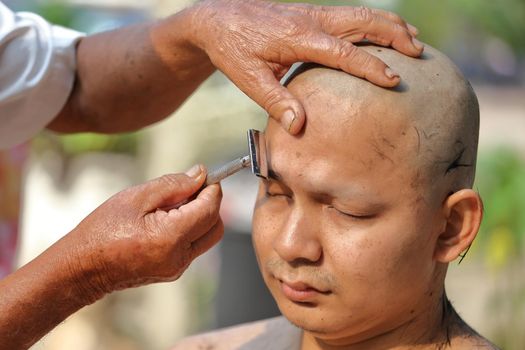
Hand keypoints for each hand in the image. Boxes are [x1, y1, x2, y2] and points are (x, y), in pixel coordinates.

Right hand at [65, 165, 222, 297]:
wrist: (82, 268)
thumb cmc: (102, 230)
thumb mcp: (136, 197)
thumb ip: (173, 184)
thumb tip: (200, 175)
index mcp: (170, 236)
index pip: (209, 209)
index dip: (212, 189)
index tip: (206, 175)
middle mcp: (179, 256)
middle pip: (215, 226)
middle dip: (210, 204)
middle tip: (189, 188)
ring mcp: (177, 268)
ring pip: (206, 237)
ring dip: (199, 216)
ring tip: (170, 205)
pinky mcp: (173, 272)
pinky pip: (193, 246)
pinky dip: (189, 229)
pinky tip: (165, 220)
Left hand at [187, 0, 422, 133]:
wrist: (217, 19)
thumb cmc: (232, 50)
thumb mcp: (249, 79)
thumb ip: (276, 102)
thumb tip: (300, 127)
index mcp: (298, 37)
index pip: (344, 52)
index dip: (371, 66)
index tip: (394, 80)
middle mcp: (312, 20)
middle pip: (364, 22)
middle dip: (395, 35)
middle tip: (420, 54)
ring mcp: (314, 14)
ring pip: (361, 14)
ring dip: (390, 25)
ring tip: (415, 40)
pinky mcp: (312, 14)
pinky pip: (351, 15)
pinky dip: (374, 23)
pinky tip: (383, 33)